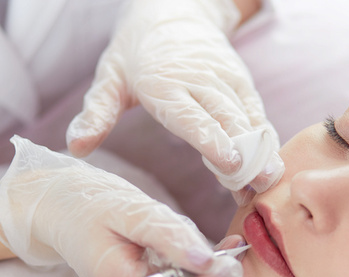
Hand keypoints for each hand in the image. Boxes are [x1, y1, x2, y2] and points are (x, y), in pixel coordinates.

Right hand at [0, 136, 242, 276]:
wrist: (62, 207)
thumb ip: (167, 235)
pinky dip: (209, 269)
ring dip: (214, 276)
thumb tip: (207, 259)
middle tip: (233, 253)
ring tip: (227, 246)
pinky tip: (225, 247)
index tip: (229, 264)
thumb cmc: (88, 206)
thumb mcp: (129, 210)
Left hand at [66, 0, 284, 198]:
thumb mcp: (109, 79)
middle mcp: (199, 81)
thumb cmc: (135, 54)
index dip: (212, 140)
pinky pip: (257, 113)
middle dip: (244, 154)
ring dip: (260, 151)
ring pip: (247, 118)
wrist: (172, 12)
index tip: (230, 164)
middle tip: (257, 187)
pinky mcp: (241, 82)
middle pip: (226, 120)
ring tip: (269, 182)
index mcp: (163, 84)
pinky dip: (265, 139)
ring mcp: (224, 80)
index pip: (190, 116)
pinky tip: (271, 165)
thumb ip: (96, 114)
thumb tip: (77, 148)